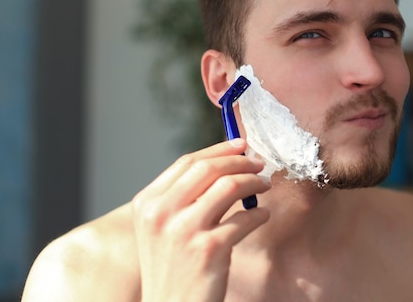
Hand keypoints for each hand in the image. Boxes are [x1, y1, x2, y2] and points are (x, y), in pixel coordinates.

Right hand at [132, 139, 270, 301]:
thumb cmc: (172, 267)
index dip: (218, 150)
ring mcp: (184, 231)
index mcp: (147, 203)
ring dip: (254, 182)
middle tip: (259, 165)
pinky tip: (263, 215)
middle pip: (209, 169)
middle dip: (240, 162)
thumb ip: (184, 196)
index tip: (240, 145)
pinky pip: (245, 218)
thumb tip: (225, 164)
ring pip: (230, 186)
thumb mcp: (162, 227)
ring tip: (264, 186)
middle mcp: (161, 213)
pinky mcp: (209, 249)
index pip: (187, 162)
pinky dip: (260, 213)